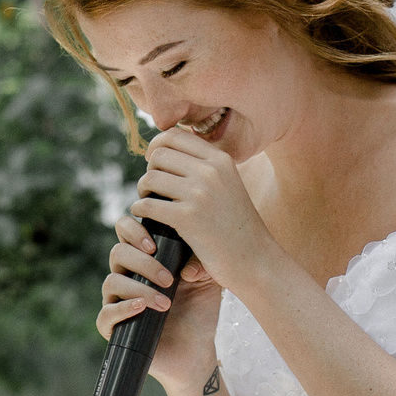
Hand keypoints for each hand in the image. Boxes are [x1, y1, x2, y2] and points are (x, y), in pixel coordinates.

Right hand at [97, 216, 222, 385]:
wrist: (197, 351)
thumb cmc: (199, 312)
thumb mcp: (208, 282)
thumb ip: (202, 262)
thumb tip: (187, 267)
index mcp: (144, 258)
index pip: (125, 230)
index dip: (133, 230)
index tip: (154, 244)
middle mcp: (126, 275)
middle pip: (118, 253)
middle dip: (144, 263)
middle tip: (169, 279)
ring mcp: (117, 300)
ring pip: (112, 281)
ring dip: (140, 289)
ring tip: (165, 302)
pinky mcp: (113, 326)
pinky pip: (105, 314)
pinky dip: (122, 309)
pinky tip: (140, 308)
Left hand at [125, 130, 281, 300]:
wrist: (255, 259)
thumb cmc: (237, 225)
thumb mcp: (228, 184)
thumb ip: (204, 167)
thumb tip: (165, 150)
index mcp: (220, 159)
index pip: (174, 136)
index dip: (156, 147)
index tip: (154, 164)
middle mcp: (211, 171)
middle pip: (159, 155)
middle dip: (150, 170)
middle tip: (153, 189)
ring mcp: (199, 193)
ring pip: (150, 178)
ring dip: (143, 190)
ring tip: (149, 201)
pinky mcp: (187, 217)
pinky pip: (147, 204)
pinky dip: (140, 209)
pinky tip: (145, 216)